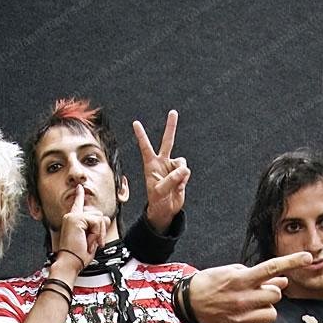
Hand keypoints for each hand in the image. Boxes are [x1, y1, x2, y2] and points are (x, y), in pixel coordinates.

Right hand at [57, 185, 109, 270]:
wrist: (70, 262)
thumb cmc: (77, 255)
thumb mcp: (91, 239)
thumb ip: (97, 227)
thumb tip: (106, 218)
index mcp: (72, 221)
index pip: (78, 205)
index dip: (79, 195)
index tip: (80, 187)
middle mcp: (71, 216)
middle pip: (98, 215)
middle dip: (100, 230)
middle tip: (91, 242)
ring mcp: (73, 216)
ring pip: (99, 218)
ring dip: (98, 233)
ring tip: (88, 242)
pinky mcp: (76, 219)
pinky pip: (97, 222)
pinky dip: (96, 233)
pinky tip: (88, 240)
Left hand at [133, 110, 189, 232]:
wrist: (165, 209)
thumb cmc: (157, 200)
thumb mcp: (160, 191)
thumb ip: (171, 179)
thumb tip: (184, 169)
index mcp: (151, 165)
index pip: (145, 147)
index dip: (141, 135)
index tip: (135, 123)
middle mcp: (162, 162)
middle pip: (168, 141)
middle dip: (171, 127)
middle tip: (173, 112)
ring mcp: (172, 167)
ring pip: (181, 162)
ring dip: (180, 173)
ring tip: (175, 184)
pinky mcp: (181, 174)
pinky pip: (186, 172)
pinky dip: (184, 179)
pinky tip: (179, 186)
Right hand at [190, 252, 313, 322]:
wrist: (189, 301)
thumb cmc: (211, 281)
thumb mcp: (232, 271)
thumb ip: (259, 276)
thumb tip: (282, 280)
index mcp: (242, 279)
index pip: (272, 268)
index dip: (291, 262)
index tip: (307, 257)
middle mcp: (244, 297)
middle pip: (275, 295)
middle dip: (273, 291)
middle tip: (261, 290)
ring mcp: (242, 315)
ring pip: (272, 313)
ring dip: (269, 308)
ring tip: (256, 305)